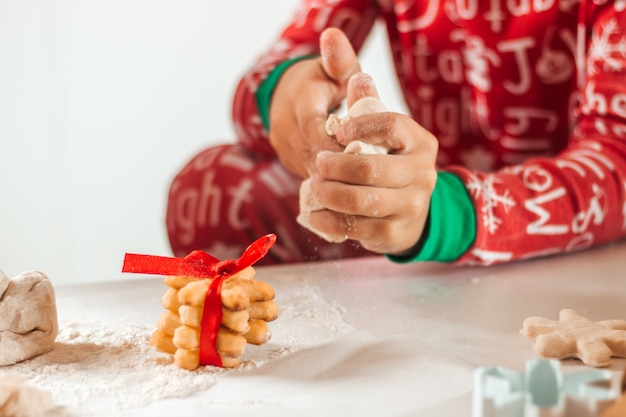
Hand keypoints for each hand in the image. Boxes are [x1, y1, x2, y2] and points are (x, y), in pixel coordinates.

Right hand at [268, 28, 359, 178]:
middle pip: (310, 151)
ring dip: (331, 174)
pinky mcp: (287, 160)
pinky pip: (306, 173)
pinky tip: (347, 184)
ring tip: (358, 182)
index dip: (333, 142)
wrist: (289, 94)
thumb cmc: (322, 81)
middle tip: (364, 176)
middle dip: (336, 165)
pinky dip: (326, 178)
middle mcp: (284, 124)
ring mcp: (283, 145)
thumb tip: (333, 35)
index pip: (312, 126)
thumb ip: (339, 59)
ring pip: (307, 166)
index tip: (357, 152)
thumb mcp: (334, 68)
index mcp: (298, 99)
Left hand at [307, 73, 438, 255]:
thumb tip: (356, 76)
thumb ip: (369, 104)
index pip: (390, 125)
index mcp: (421, 142)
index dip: (359, 126)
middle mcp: (423, 174)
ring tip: (314, 186)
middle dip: (334, 166)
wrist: (412, 213)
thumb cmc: (390, 162)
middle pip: (370, 168)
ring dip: (329, 193)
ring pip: (361, 201)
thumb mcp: (384, 132)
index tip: (337, 131)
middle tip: (317, 164)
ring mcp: (411, 206)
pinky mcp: (394, 233)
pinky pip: (355, 227)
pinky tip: (315, 212)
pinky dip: (329, 220)